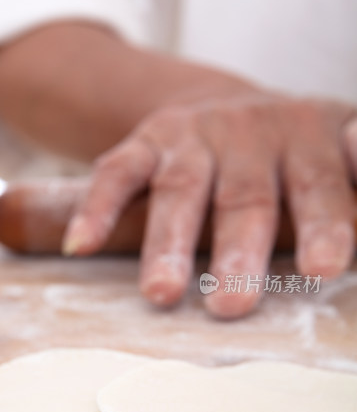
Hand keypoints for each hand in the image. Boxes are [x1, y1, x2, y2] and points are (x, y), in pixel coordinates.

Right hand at [62, 94, 356, 317]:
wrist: (227, 105)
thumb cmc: (293, 159)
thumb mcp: (337, 159)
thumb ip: (352, 187)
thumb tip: (354, 245)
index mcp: (309, 138)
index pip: (319, 184)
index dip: (323, 225)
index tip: (322, 267)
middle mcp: (251, 131)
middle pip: (246, 195)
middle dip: (237, 251)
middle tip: (230, 305)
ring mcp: (194, 135)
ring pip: (180, 189)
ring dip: (168, 243)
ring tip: (162, 294)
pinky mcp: (146, 141)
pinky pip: (118, 172)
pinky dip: (97, 208)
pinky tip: (82, 245)